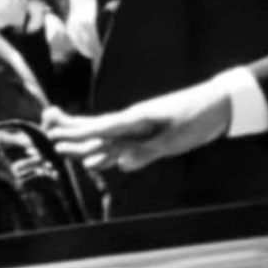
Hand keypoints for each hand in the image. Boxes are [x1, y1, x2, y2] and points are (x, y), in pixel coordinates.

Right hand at [43, 79, 231, 171]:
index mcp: (137, 119)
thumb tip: (119, 163)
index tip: (53, 132)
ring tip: (61, 147)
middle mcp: (135, 121)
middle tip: (45, 124)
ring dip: (84, 142)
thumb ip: (146, 152)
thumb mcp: (175, 139)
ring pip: (107, 137)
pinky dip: (106, 152)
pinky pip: (122, 144)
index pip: (100, 127)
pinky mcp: (152, 133)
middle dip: (71, 129)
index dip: (76, 131)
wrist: (222, 104)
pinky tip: (97, 161)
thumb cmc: (200, 118)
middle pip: (97, 128)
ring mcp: (143, 126)